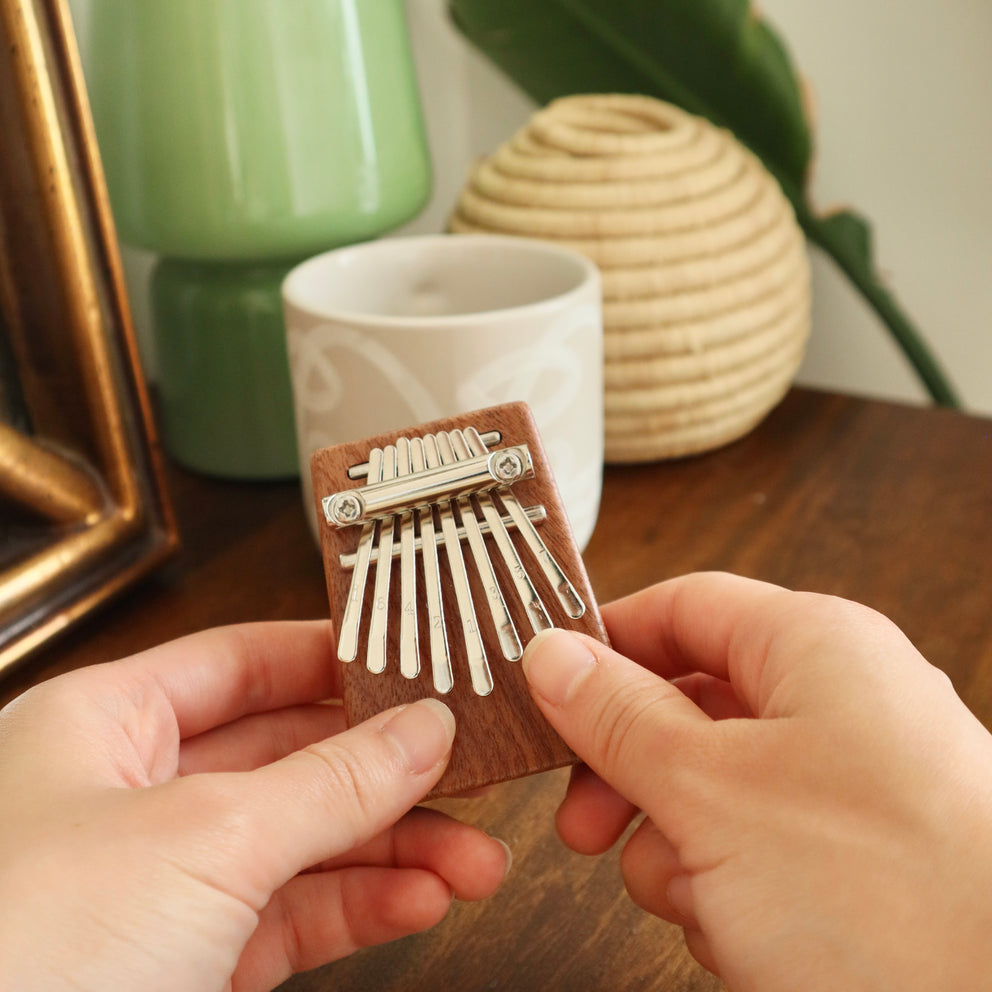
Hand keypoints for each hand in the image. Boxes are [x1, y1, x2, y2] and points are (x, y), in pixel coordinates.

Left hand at [0, 622, 507, 991]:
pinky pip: (292, 914)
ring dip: (394, 848)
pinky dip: (361, 907)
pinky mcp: (186, 962)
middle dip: (386, 769)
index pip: (242, 659)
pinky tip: (420, 898)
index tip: (415, 658)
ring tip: (473, 856)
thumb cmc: (23, 961)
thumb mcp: (203, 838)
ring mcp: (160, 883)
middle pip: (289, 754)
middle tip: (468, 767)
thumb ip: (329, 781)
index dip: (332, 656)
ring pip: (302, 841)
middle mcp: (130, 796)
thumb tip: (424, 728)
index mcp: (103, 725)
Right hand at [521, 572, 991, 990]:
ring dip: (676, 844)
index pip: (683, 606)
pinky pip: (755, 845)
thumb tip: (552, 654)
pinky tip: (738, 933)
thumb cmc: (887, 898)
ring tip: (693, 894)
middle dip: (629, 769)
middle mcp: (840, 703)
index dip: (606, 643)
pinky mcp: (859, 857)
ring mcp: (851, 784)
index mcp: (815, 647)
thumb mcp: (711, 790)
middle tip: (583, 820)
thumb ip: (619, 715)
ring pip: (715, 786)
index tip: (544, 687)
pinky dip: (725, 886)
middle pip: (691, 703)